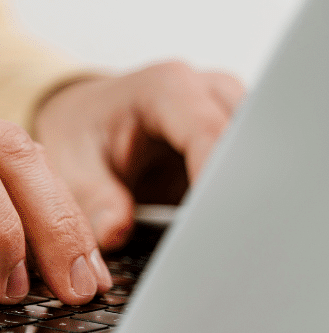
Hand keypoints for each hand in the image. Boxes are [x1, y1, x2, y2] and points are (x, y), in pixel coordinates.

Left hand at [33, 61, 245, 249]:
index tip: (215, 224)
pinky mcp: (237, 143)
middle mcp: (209, 94)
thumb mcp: (71, 163)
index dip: (218, 180)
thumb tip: (116, 234)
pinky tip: (223, 234)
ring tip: (220, 242)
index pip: (211, 133)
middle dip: (238, 194)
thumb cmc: (80, 130)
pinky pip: (254, 173)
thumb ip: (93, 196)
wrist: (86, 116)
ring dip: (244, 200)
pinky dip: (242, 204)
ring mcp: (230, 116)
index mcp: (167, 89)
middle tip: (219, 243)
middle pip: (249, 144)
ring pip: (261, 160)